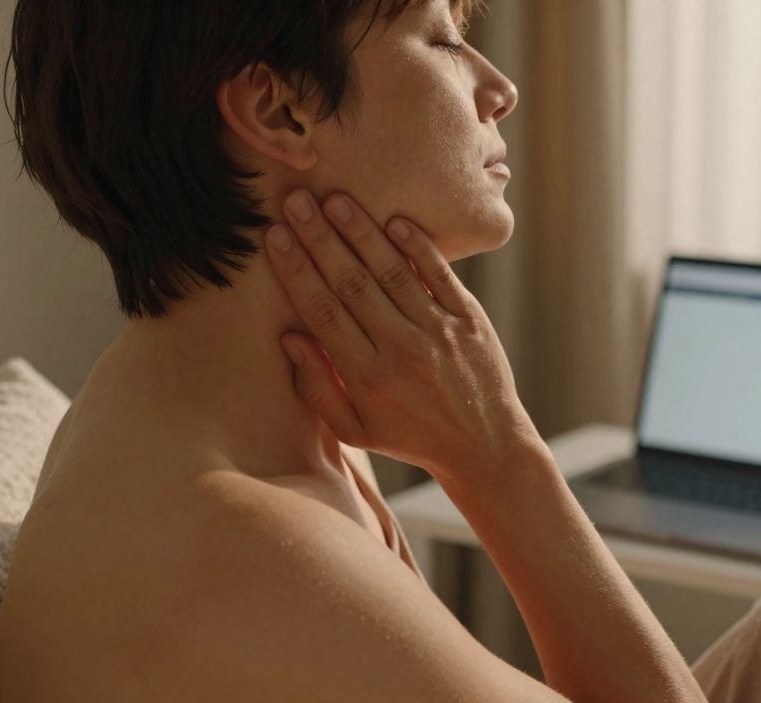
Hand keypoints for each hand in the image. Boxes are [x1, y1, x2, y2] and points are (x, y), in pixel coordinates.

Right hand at [264, 189, 541, 482]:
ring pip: (393, 272)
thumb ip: (318, 388)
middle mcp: (402, 350)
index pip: (323, 312)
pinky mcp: (471, 320)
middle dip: (320, 239)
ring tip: (336, 199)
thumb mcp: (356, 430)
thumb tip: (289, 337)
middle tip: (296, 201)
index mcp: (368, 377)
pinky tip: (396, 220)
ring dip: (362, 233)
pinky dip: (419, 247)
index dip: (296, 271)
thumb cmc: (412, 436)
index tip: (274, 237)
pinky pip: (440, 276)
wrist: (486, 446)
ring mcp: (439, 332)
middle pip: (352, 283)